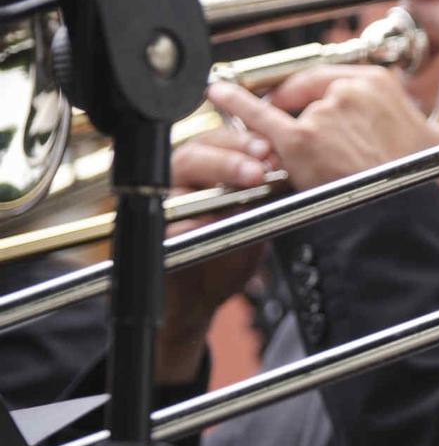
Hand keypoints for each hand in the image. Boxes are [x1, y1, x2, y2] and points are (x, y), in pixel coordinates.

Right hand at [156, 127, 274, 383]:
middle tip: (258, 172)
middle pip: (192, 155)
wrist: (194, 303)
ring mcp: (157, 209)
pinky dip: (188, 222)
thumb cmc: (223, 258)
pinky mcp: (147, 237)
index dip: (242, 142)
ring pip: (174, 184)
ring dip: (211, 184)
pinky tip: (210, 220)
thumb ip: (263, 197)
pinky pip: (162, 224)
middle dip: (229, 160)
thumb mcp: (253, 222)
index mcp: (200, 173)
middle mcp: (174, 184)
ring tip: (244, 189)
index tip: (269, 150)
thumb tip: (283, 170)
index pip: (216, 142)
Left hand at [205, 66, 438, 193]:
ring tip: (270, 147)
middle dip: (287, 104)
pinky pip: (256, 116)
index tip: (298, 99)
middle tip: (279, 123)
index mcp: (380, 84)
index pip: (328, 76)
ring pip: (282, 111)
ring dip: (272, 126)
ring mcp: (323, 114)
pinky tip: (217, 95)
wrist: (404, 225)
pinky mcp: (299, 141)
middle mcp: (351, 91)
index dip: (308, 91)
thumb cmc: (416, 189)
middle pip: (302, 88)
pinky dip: (232, 103)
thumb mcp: (433, 140)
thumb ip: (425, 116)